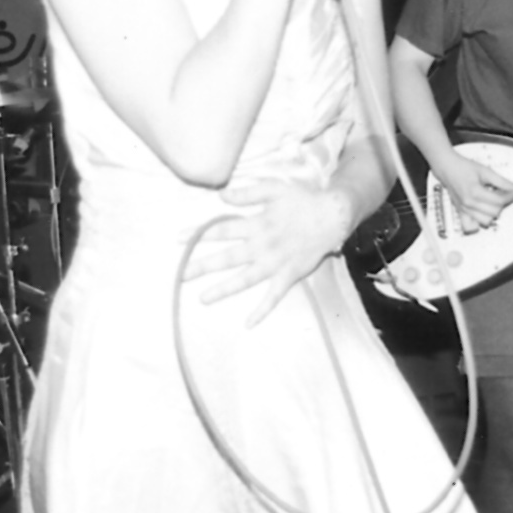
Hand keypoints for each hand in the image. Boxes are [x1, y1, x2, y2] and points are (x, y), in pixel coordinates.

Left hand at [184, 179, 349, 325]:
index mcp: (256, 224)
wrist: (333, 216)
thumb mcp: (274, 189)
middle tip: (180, 275)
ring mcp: (275, 263)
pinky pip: (274, 296)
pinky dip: (262, 310)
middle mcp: (262, 245)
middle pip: (227, 257)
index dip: (199, 234)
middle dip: (203, 266)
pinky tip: (248, 323)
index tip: (178, 240)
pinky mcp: (289, 275)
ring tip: (203, 299)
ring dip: (224, 289)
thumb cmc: (302, 201)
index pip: (221, 229)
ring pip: (245, 279)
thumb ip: (247, 193)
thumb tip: (221, 196)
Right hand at [436, 153, 512, 233]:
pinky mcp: (461, 212)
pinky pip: (471, 227)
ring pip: (487, 220)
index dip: (511, 195)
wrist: (448, 168)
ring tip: (493, 201)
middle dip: (503, 202)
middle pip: (495, 212)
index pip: (500, 201)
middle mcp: (469, 204)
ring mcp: (464, 210)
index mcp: (475, 192)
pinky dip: (478, 223)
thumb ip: (502, 181)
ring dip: (493, 212)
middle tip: (504, 192)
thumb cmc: (464, 167)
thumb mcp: (486, 171)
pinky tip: (482, 213)